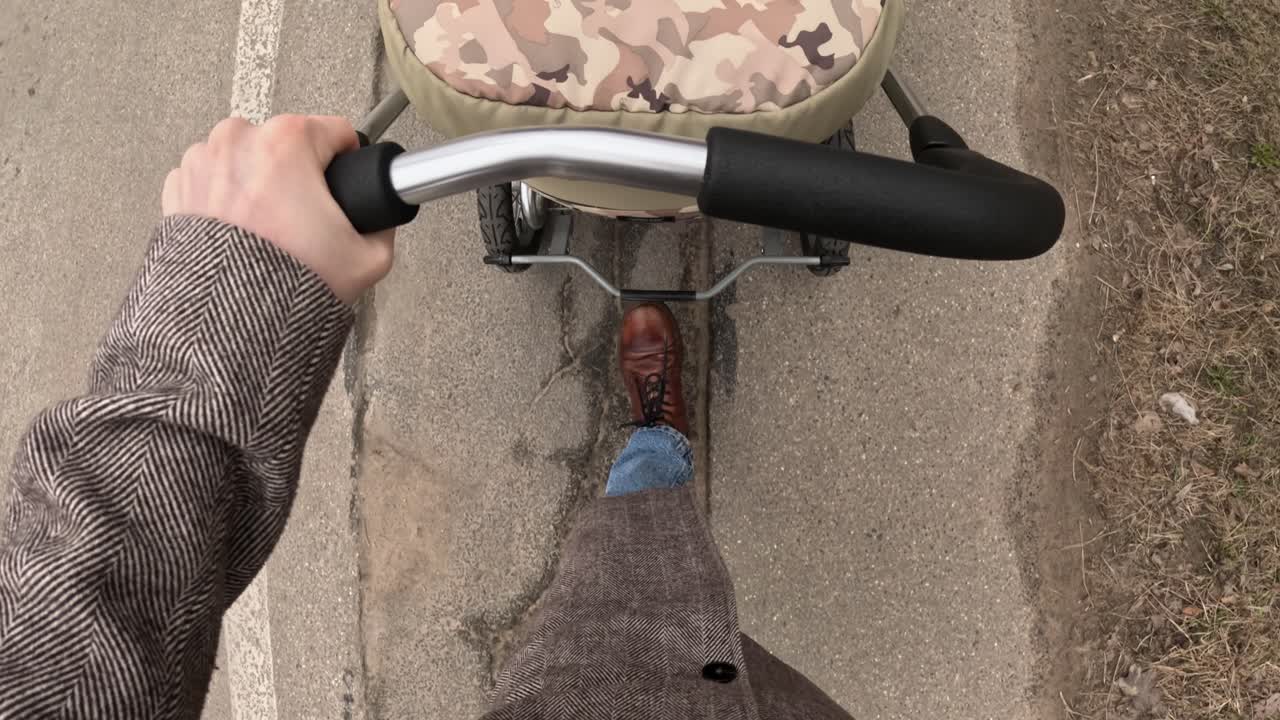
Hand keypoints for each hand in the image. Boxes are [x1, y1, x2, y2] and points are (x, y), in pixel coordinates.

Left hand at [162, 115, 393, 303]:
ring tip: (272, 225)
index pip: (336, 131)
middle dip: (299, 171)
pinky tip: (243, 230)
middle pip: (287, 141)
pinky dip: (227, 197)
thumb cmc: (284, 284)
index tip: (345, 183)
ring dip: (260, 181)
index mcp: (287, 142)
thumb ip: (384, 226)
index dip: (350, 160)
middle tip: (306, 216)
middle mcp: (239, 141)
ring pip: (247, 157)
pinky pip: (213, 178)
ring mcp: (202, 161)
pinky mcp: (177, 187)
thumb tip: (380, 218)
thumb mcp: (368, 258)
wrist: (225, 322)